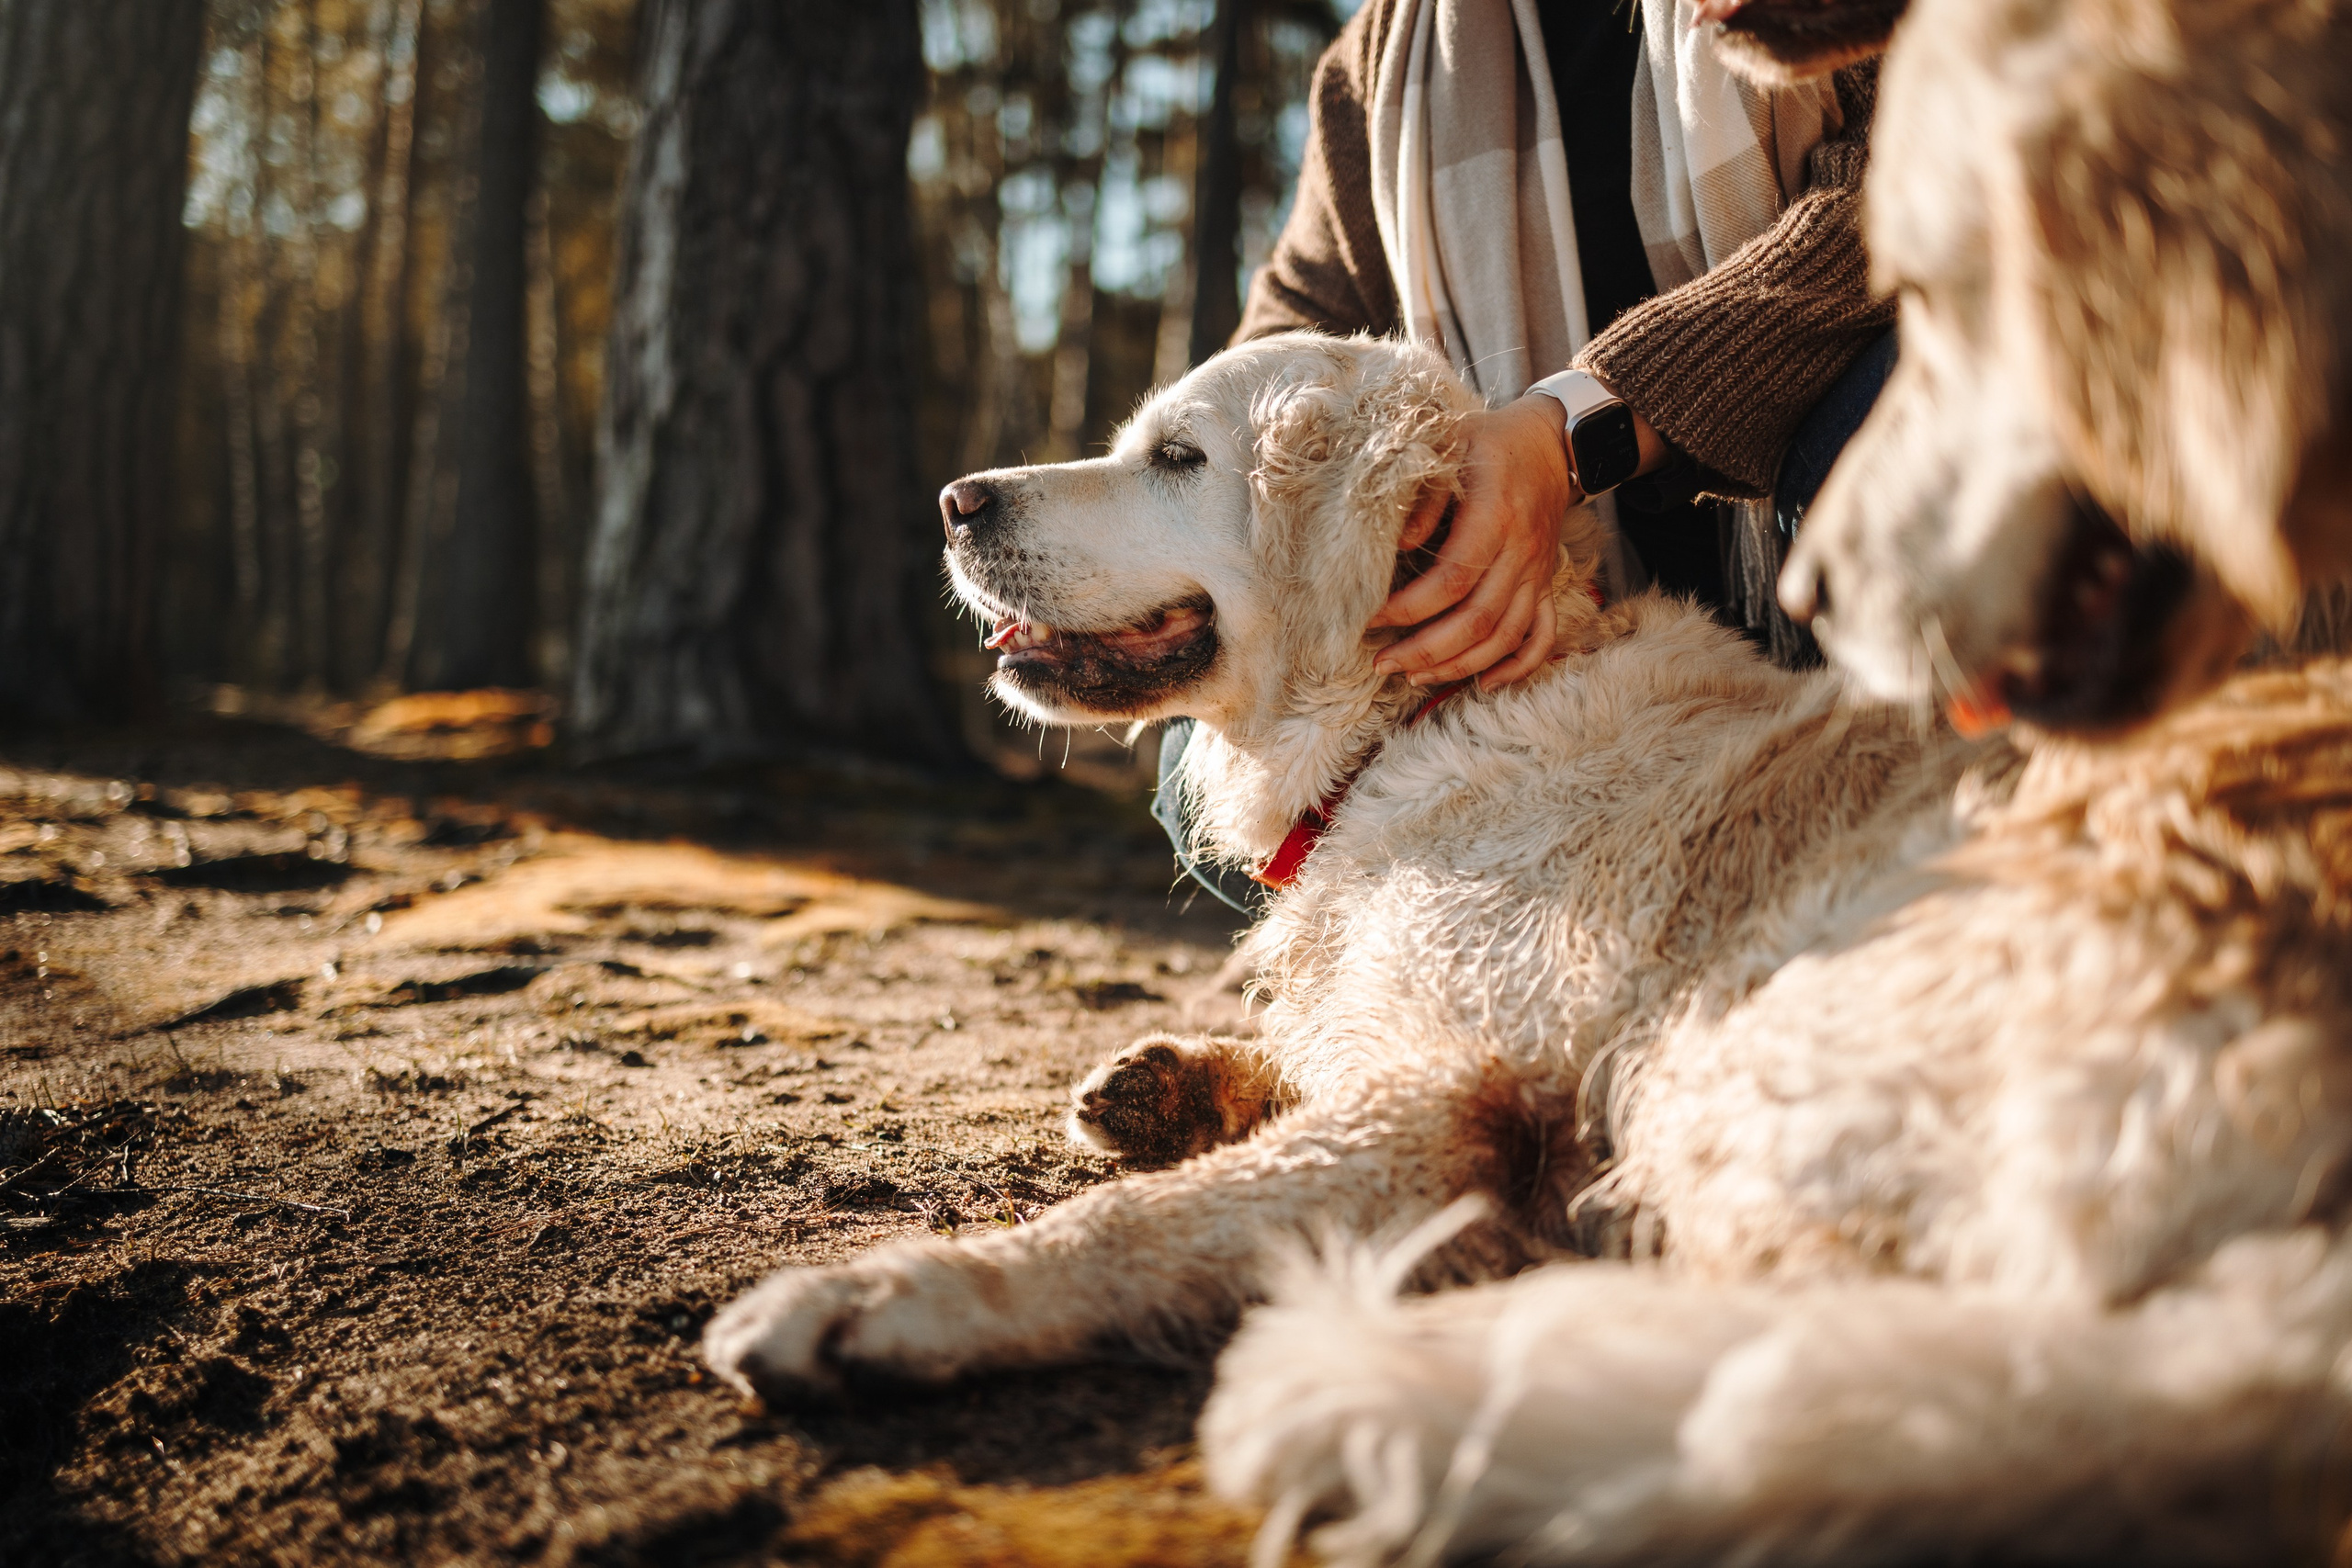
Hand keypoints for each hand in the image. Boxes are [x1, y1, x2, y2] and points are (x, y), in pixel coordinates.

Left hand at [1370, 394, 1577, 689]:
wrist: (1549, 441)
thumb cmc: (1488, 443)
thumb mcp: (1449, 446)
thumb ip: (1423, 495)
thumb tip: (1400, 545)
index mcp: (1496, 516)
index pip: (1452, 581)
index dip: (1409, 609)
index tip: (1371, 618)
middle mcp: (1522, 551)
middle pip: (1478, 620)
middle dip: (1426, 651)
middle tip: (1383, 664)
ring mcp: (1537, 571)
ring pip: (1505, 636)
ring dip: (1460, 665)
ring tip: (1415, 678)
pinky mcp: (1545, 582)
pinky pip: (1541, 635)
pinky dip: (1518, 666)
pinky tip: (1485, 684)